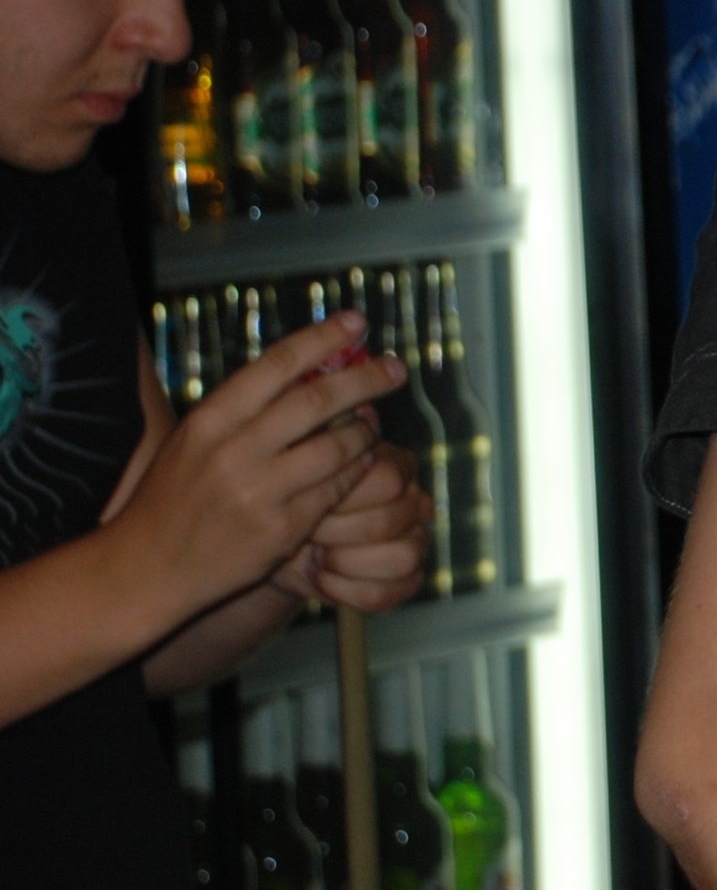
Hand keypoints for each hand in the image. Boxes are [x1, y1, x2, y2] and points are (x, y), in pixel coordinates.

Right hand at [106, 313, 409, 622]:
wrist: (146, 568)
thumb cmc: (172, 497)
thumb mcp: (193, 440)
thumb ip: (242, 408)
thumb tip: (309, 366)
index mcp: (209, 420)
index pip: (276, 364)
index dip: (322, 338)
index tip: (357, 322)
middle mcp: (234, 451)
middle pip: (317, 400)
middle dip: (365, 379)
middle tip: (396, 368)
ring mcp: (261, 491)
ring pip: (337, 446)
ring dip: (365, 431)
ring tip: (373, 422)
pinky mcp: (283, 528)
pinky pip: (337, 489)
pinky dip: (356, 471)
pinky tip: (363, 462)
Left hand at [274, 443, 433, 614]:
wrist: (276, 546)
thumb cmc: (283, 496)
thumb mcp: (292, 461)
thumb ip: (317, 434)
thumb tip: (339, 401)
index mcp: (394, 466)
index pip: (386, 477)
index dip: (344, 493)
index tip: (304, 494)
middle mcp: (413, 501)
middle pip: (393, 517)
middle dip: (339, 528)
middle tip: (307, 529)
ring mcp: (415, 541)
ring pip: (402, 556)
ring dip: (346, 560)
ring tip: (314, 555)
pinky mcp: (405, 580)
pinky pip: (389, 592)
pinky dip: (346, 590)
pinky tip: (319, 577)